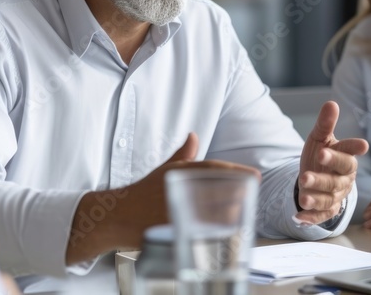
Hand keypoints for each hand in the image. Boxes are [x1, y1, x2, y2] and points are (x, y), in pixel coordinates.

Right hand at [65, 132, 260, 263]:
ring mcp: (172, 208)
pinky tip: (223, 233)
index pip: (213, 167)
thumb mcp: (163, 171)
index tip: (255, 176)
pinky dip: (212, 232)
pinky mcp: (168, 228)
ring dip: (229, 214)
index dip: (237, 171)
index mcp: (178, 171)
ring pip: (211, 211)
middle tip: (250, 198)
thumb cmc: (142, 193)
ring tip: (241, 217)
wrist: (115, 215)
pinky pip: (198, 231)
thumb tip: (193, 136)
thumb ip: (182, 155)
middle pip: (217, 190)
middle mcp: (176, 186)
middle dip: (237, 195)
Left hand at [295, 101, 369, 224]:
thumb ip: (325, 124)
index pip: (348, 155)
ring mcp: (336, 196)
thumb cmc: (321, 155)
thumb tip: (331, 104)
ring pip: (328, 199)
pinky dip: (311, 218)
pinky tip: (299, 217)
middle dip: (322, 179)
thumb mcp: (320, 138)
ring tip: (303, 197)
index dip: (350, 151)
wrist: (317, 177)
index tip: (361, 145)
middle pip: (336, 180)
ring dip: (315, 199)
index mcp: (345, 159)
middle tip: (305, 176)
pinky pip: (321, 216)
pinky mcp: (327, 210)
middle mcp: (344, 179)